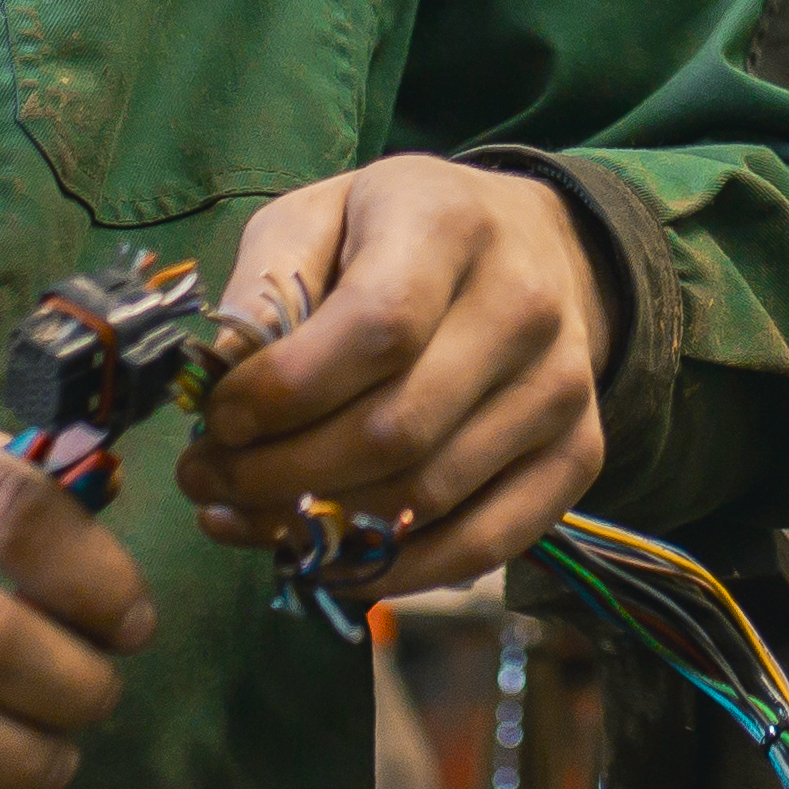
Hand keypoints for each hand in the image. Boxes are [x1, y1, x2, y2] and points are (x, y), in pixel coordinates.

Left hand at [174, 159, 610, 596]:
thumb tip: (220, 381)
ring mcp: (562, 389)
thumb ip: (263, 286)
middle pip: (397, 430)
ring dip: (321, 528)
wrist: (532, 246)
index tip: (219, 419)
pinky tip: (324, 560)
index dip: (285, 392)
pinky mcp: (580, 456)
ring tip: (246, 515)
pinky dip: (395, 572)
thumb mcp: (316, 216)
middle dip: (280, 474)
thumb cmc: (396, 233)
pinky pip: (484, 545)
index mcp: (451, 225)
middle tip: (208, 481)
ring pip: (429, 496)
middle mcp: (525, 306)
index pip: (377, 330)